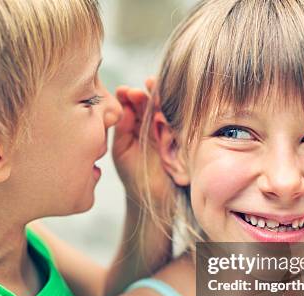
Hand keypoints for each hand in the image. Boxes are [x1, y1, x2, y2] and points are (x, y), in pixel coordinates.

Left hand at [112, 78, 170, 208]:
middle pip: (152, 103)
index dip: (130, 95)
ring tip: (153, 92)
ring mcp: (169, 132)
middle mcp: (154, 125)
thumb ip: (122, 129)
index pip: (134, 104)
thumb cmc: (134, 174)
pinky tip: (162, 114)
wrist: (152, 198)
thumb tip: (123, 105)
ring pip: (165, 112)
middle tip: (140, 89)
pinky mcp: (181, 143)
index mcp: (137, 124)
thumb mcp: (122, 150)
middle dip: (146, 94)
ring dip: (160, 102)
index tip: (125, 91)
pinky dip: (170, 120)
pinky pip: (177, 128)